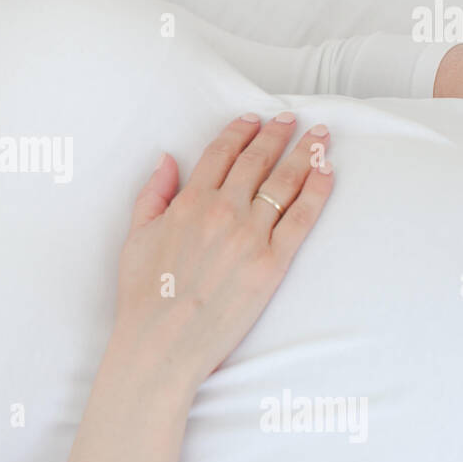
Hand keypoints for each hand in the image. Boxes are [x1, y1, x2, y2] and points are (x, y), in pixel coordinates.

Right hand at [112, 111, 334, 393]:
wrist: (162, 343)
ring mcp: (251, 236)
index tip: (254, 118)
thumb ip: (153, 194)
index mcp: (189, 202)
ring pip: (285, 182)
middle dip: (278, 134)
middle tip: (292, 120)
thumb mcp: (135, 236)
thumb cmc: (144, 295)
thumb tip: (167, 160)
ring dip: (305, 153)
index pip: (221, 153)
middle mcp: (223, 211)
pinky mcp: (273, 263)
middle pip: (257, 160)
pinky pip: (301, 218)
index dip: (240, 131)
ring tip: (320, 137)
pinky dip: (317, 191)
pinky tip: (327, 172)